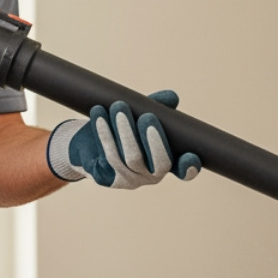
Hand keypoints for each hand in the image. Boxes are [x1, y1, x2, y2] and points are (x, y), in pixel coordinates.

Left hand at [46, 90, 201, 188]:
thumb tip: (172, 97)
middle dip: (154, 140)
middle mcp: (151, 176)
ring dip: (125, 131)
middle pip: (158, 163)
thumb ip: (158, 107)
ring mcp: (130, 179)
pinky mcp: (107, 178)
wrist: (87, 144)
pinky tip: (100, 115)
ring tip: (118, 107)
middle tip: (148, 117)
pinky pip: (108, 156)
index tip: (190, 157)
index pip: (183, 170)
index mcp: (166, 162)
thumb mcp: (139, 115)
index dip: (189, 167)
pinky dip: (105, 133)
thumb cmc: (121, 128)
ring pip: (131, 158)